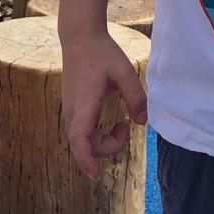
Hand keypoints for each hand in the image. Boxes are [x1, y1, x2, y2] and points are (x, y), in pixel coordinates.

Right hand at [60, 31, 147, 180]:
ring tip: (122, 124)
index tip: (95, 175)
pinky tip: (111, 121)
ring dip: (102, 141)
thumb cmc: (101, 52)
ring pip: (81, 139)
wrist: (79, 37)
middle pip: (83, 146)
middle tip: (126, 128)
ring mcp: (70, 110)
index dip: (86, 160)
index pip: (80, 141)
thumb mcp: (124, 71)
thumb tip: (143, 121)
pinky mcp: (72, 107)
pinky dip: (95, 135)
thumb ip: (135, 96)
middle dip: (107, 148)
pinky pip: (80, 131)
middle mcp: (73, 111)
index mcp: (84, 105)